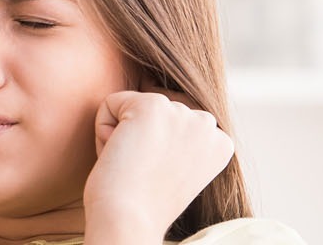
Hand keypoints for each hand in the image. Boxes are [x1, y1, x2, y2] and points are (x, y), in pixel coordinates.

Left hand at [83, 89, 233, 243]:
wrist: (130, 219)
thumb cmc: (145, 204)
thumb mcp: (178, 169)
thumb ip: (181, 142)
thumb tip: (164, 120)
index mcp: (220, 142)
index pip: (174, 124)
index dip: (157, 151)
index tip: (159, 176)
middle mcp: (208, 124)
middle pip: (155, 113)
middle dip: (141, 139)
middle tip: (143, 173)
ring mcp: (181, 112)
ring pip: (132, 107)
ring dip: (122, 136)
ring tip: (132, 166)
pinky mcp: (152, 105)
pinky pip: (111, 103)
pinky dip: (102, 130)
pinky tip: (118, 154)